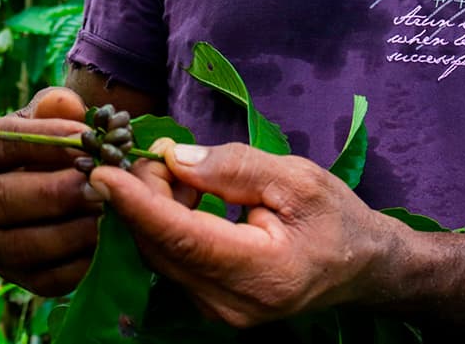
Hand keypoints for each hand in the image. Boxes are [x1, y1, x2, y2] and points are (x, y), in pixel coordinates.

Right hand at [0, 87, 102, 295]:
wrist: (52, 180)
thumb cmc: (50, 144)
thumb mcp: (49, 118)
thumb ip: (57, 108)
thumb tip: (67, 103)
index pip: (1, 145)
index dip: (44, 141)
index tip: (86, 138)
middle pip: (3, 200)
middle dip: (56, 193)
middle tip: (99, 184)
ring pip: (21, 245)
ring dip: (69, 232)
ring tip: (107, 214)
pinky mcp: (16, 276)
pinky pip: (43, 278)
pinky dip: (77, 265)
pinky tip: (107, 245)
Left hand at [89, 140, 409, 327]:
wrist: (361, 266)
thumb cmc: (335, 218)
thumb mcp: (297, 179)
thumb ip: (235, 167)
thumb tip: (176, 158)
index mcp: (263, 272)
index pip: (182, 237)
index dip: (138, 204)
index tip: (103, 172)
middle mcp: (232, 304)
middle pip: (161, 246)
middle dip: (142, 195)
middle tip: (154, 152)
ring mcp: (218, 312)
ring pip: (159, 254)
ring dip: (153, 208)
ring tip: (179, 171)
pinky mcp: (210, 305)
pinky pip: (171, 261)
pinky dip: (165, 224)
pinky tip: (185, 196)